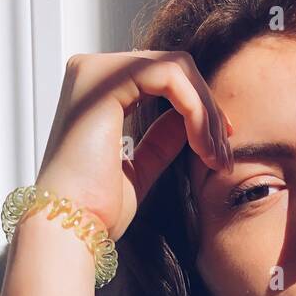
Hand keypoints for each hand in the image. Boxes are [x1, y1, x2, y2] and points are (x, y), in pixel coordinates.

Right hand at [33, 50, 233, 240]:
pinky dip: (195, 110)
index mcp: (97, 92)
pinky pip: (170, 77)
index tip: (220, 148)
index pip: (163, 79)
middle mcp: (93, 73)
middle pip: (174, 68)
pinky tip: (202, 146)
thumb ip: (161, 139)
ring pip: (177, 68)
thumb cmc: (96, 209)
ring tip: (215, 157)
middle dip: (209, 111)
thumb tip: (187, 121)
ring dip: (206, 113)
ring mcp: (96, 72)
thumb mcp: (139, 169)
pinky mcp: (105, 80)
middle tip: (224, 156)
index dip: (200, 109)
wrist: (71, 227)